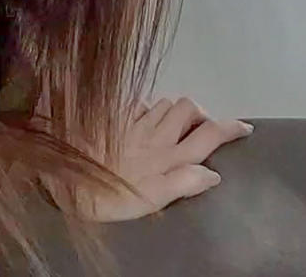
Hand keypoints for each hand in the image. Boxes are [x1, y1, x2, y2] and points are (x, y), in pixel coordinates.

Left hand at [72, 96, 254, 221]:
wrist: (60, 173)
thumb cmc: (106, 196)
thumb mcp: (149, 201)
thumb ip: (182, 185)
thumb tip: (213, 173)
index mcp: (167, 158)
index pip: (207, 135)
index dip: (229, 128)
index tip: (245, 127)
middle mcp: (154, 135)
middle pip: (189, 108)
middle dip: (201, 114)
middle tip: (202, 131)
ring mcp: (133, 122)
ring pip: (166, 103)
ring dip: (176, 111)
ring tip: (175, 128)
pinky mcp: (114, 116)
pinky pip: (140, 104)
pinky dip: (149, 110)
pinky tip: (144, 123)